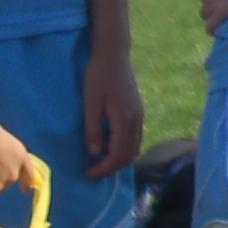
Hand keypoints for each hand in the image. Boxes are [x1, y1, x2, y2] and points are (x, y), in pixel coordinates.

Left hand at [82, 44, 144, 176]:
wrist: (114, 55)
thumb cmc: (98, 77)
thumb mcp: (90, 104)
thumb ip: (94, 129)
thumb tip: (95, 153)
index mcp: (124, 120)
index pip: (118, 154)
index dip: (103, 168)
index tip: (87, 173)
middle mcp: (136, 120)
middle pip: (130, 154)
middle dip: (112, 167)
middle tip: (93, 170)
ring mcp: (140, 114)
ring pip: (135, 146)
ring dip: (119, 158)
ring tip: (100, 160)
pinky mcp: (138, 110)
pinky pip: (135, 137)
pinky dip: (124, 147)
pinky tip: (110, 144)